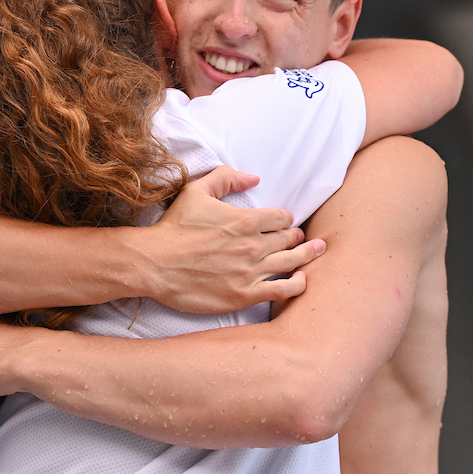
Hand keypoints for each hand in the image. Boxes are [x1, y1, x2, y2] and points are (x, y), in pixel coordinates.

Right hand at [136, 165, 326, 312]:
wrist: (155, 263)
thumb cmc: (174, 227)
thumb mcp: (196, 191)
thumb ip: (226, 178)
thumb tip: (254, 178)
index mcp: (245, 220)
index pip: (282, 216)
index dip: (285, 218)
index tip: (284, 222)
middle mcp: (254, 246)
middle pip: (290, 239)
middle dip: (297, 236)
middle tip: (301, 238)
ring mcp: (251, 272)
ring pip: (292, 263)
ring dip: (307, 255)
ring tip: (316, 251)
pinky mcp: (245, 295)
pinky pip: (283, 290)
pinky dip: (297, 284)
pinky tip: (302, 280)